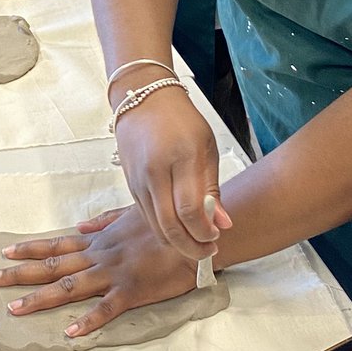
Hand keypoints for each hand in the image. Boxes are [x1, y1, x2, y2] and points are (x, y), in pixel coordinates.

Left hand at [0, 204, 197, 337]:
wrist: (194, 235)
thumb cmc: (164, 225)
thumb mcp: (130, 216)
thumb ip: (103, 223)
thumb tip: (81, 227)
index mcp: (98, 241)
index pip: (57, 245)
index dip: (30, 249)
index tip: (5, 252)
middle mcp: (99, 256)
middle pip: (53, 266)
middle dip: (21, 274)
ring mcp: (114, 274)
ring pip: (70, 287)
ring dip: (41, 298)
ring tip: (17, 308)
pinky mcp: (132, 292)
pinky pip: (106, 309)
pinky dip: (88, 321)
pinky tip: (70, 332)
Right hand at [113, 89, 230, 260]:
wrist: (144, 100)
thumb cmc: (180, 120)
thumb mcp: (206, 147)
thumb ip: (212, 188)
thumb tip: (222, 224)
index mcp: (180, 158)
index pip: (190, 210)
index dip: (204, 232)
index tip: (216, 236)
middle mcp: (154, 171)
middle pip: (169, 225)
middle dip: (190, 247)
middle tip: (207, 251)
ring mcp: (138, 179)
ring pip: (155, 226)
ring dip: (176, 241)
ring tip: (195, 240)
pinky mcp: (129, 184)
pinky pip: (146, 215)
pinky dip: (163, 227)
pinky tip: (178, 226)